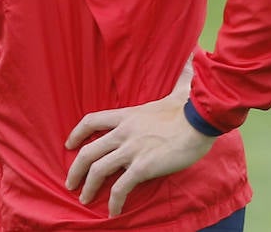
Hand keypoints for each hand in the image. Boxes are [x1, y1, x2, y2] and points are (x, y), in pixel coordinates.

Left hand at [64, 91, 215, 216]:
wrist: (201, 121)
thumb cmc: (191, 107)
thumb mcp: (178, 90)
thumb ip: (179, 79)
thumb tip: (191, 60)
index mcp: (128, 115)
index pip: (92, 120)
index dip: (77, 133)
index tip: (69, 144)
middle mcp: (124, 132)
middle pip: (88, 151)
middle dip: (75, 169)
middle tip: (71, 183)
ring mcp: (132, 150)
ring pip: (98, 170)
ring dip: (88, 187)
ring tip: (85, 199)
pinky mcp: (142, 167)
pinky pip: (121, 188)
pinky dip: (114, 202)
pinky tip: (113, 211)